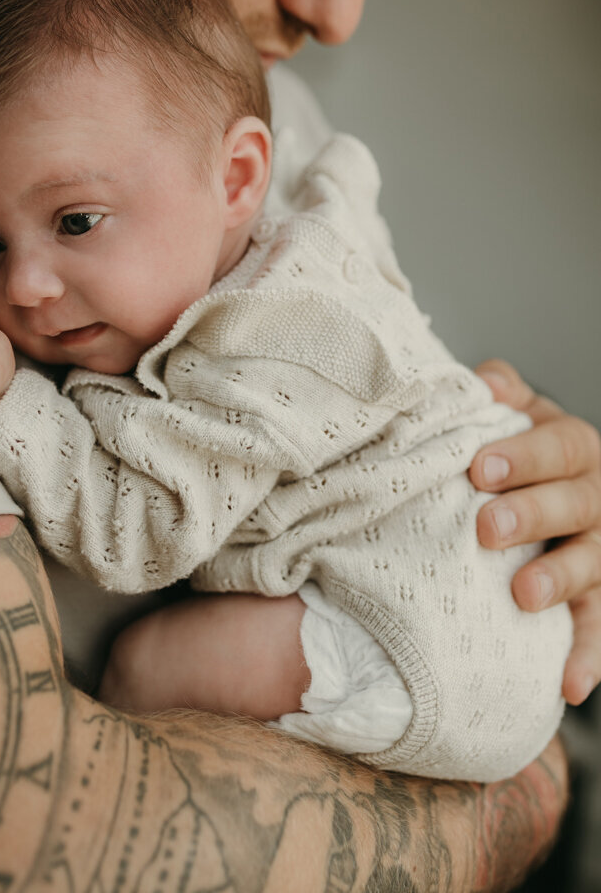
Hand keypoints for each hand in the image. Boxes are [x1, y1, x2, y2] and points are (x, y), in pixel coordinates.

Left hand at [471, 358, 600, 704]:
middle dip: (533, 515)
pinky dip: (588, 658)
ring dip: (560, 581)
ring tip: (522, 596)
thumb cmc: (518, 451)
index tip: (478, 468)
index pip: (557, 445)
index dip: (522, 456)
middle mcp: (598, 497)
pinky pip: (600, 629)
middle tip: (487, 528)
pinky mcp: (600, 599)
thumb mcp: (517, 415)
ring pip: (594, 565)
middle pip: (576, 503)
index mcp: (574, 447)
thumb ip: (501, 393)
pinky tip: (568, 686)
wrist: (551, 492)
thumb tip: (486, 381)